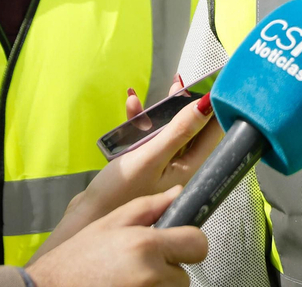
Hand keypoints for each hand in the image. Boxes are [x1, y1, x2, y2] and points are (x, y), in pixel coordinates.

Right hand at [29, 187, 206, 286]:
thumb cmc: (77, 259)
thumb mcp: (110, 223)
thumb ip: (148, 207)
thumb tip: (178, 193)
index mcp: (146, 245)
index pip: (198, 245)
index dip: (189, 243)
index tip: (177, 244)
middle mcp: (151, 274)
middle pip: (184, 274)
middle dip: (168, 269)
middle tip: (141, 265)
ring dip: (158, 286)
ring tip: (129, 279)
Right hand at [34, 81, 221, 256]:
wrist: (87, 218)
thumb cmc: (119, 193)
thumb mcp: (151, 156)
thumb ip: (179, 131)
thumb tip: (206, 105)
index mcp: (190, 169)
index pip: (213, 134)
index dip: (214, 108)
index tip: (211, 84)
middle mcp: (180, 168)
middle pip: (192, 130)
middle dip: (186, 105)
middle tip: (181, 84)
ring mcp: (162, 167)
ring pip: (170, 131)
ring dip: (162, 111)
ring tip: (158, 91)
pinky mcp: (145, 165)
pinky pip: (150, 138)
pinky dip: (143, 122)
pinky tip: (132, 107)